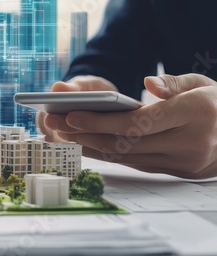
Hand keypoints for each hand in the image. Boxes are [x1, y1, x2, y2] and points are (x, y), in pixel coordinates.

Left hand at [48, 73, 216, 178]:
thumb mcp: (203, 84)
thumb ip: (174, 82)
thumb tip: (147, 83)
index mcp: (195, 115)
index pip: (138, 122)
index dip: (100, 120)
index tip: (71, 115)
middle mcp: (189, 143)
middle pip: (124, 142)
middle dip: (85, 133)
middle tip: (55, 123)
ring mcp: (182, 163)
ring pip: (126, 157)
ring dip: (91, 146)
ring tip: (64, 135)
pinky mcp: (175, 172)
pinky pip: (134, 163)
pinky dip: (108, 155)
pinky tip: (88, 146)